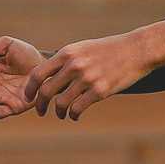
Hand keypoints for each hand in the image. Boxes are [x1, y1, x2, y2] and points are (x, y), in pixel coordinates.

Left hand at [25, 21, 164, 120]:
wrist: (136, 50)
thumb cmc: (108, 49)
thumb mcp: (83, 48)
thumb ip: (65, 60)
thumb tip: (48, 74)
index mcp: (67, 53)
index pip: (38, 73)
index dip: (30, 89)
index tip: (28, 97)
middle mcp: (74, 65)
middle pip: (46, 91)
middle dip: (40, 105)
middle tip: (41, 111)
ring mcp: (87, 79)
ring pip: (61, 103)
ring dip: (58, 112)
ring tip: (62, 114)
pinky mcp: (100, 91)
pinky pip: (78, 109)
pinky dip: (74, 115)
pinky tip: (76, 115)